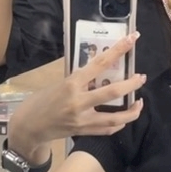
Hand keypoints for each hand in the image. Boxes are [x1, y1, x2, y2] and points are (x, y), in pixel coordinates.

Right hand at [8, 33, 145, 154]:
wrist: (29, 127)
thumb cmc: (42, 100)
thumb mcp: (60, 83)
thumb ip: (80, 80)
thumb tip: (100, 73)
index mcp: (72, 83)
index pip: (100, 64)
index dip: (119, 50)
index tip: (132, 39)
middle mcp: (79, 101)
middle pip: (112, 91)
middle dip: (131, 84)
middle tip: (141, 77)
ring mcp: (82, 120)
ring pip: (115, 117)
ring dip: (132, 110)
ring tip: (140, 103)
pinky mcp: (83, 133)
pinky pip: (107, 129)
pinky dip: (119, 123)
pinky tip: (124, 118)